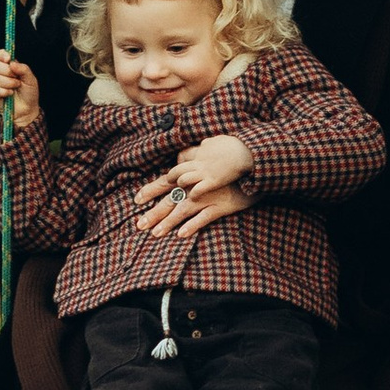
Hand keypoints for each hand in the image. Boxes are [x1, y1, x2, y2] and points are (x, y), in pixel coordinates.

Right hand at [0, 52, 41, 129]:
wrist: (27, 110)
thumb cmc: (29, 93)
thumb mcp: (31, 80)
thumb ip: (23, 69)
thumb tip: (11, 63)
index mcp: (10, 67)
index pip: (0, 55)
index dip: (2, 55)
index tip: (8, 59)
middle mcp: (2, 73)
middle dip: (6, 71)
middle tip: (16, 78)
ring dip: (7, 83)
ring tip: (15, 87)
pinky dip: (2, 91)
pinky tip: (9, 94)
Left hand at [133, 133, 254, 239]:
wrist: (253, 166)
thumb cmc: (230, 162)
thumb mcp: (209, 155)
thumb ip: (193, 155)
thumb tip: (179, 154)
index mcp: (191, 175)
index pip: (166, 182)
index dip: (150, 191)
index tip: (136, 200)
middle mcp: (196, 186)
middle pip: (170, 200)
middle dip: (154, 213)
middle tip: (139, 225)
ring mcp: (208, 196)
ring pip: (183, 210)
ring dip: (168, 222)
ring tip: (155, 234)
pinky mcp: (221, 205)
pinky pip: (205, 217)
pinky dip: (193, 225)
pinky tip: (181, 234)